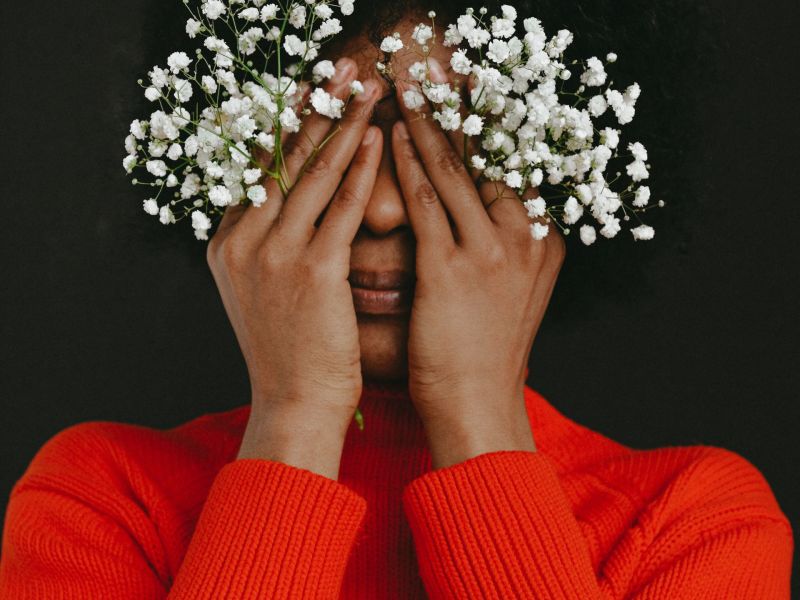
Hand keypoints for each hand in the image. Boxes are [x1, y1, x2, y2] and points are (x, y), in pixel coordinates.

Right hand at [206, 58, 381, 477]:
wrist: (293, 404)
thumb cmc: (289, 353)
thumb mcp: (263, 292)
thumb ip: (267, 247)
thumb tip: (295, 209)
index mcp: (226, 245)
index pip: (256, 171)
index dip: (287, 129)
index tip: (310, 96)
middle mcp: (241, 241)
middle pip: (280, 160)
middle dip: (312, 112)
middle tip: (338, 73)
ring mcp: (273, 254)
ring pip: (312, 174)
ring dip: (342, 126)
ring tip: (363, 91)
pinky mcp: (312, 270)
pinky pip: (342, 208)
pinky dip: (361, 170)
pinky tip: (377, 139)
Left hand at [391, 60, 565, 468]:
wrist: (478, 404)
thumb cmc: (484, 350)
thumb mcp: (509, 290)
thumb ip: (504, 245)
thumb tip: (479, 208)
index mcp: (544, 241)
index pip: (511, 169)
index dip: (483, 130)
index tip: (462, 98)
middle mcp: (527, 238)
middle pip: (486, 160)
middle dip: (454, 116)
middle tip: (430, 80)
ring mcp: (494, 251)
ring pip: (455, 172)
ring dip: (427, 128)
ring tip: (406, 94)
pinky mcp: (454, 269)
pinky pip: (426, 204)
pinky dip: (408, 168)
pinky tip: (393, 140)